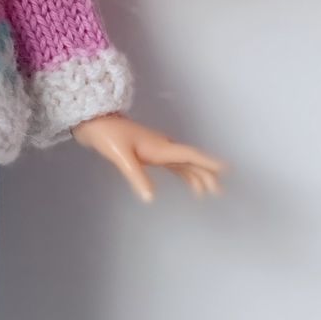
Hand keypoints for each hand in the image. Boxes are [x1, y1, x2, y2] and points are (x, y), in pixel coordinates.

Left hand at [70, 112, 226, 202]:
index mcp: (161, 147)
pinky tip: (184, 179)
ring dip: (195, 175)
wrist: (93, 121)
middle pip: (191, 161)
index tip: (227, 169)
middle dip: (206, 175)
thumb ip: (136, 176)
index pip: (190, 156)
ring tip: (205, 192)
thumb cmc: (108, 136)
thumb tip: (151, 198)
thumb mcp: (121, 156)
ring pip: (183, 163)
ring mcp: (156, 148)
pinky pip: (171, 163)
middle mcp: (163, 147)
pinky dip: (181, 172)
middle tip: (220, 192)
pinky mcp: (147, 151)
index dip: (208, 163)